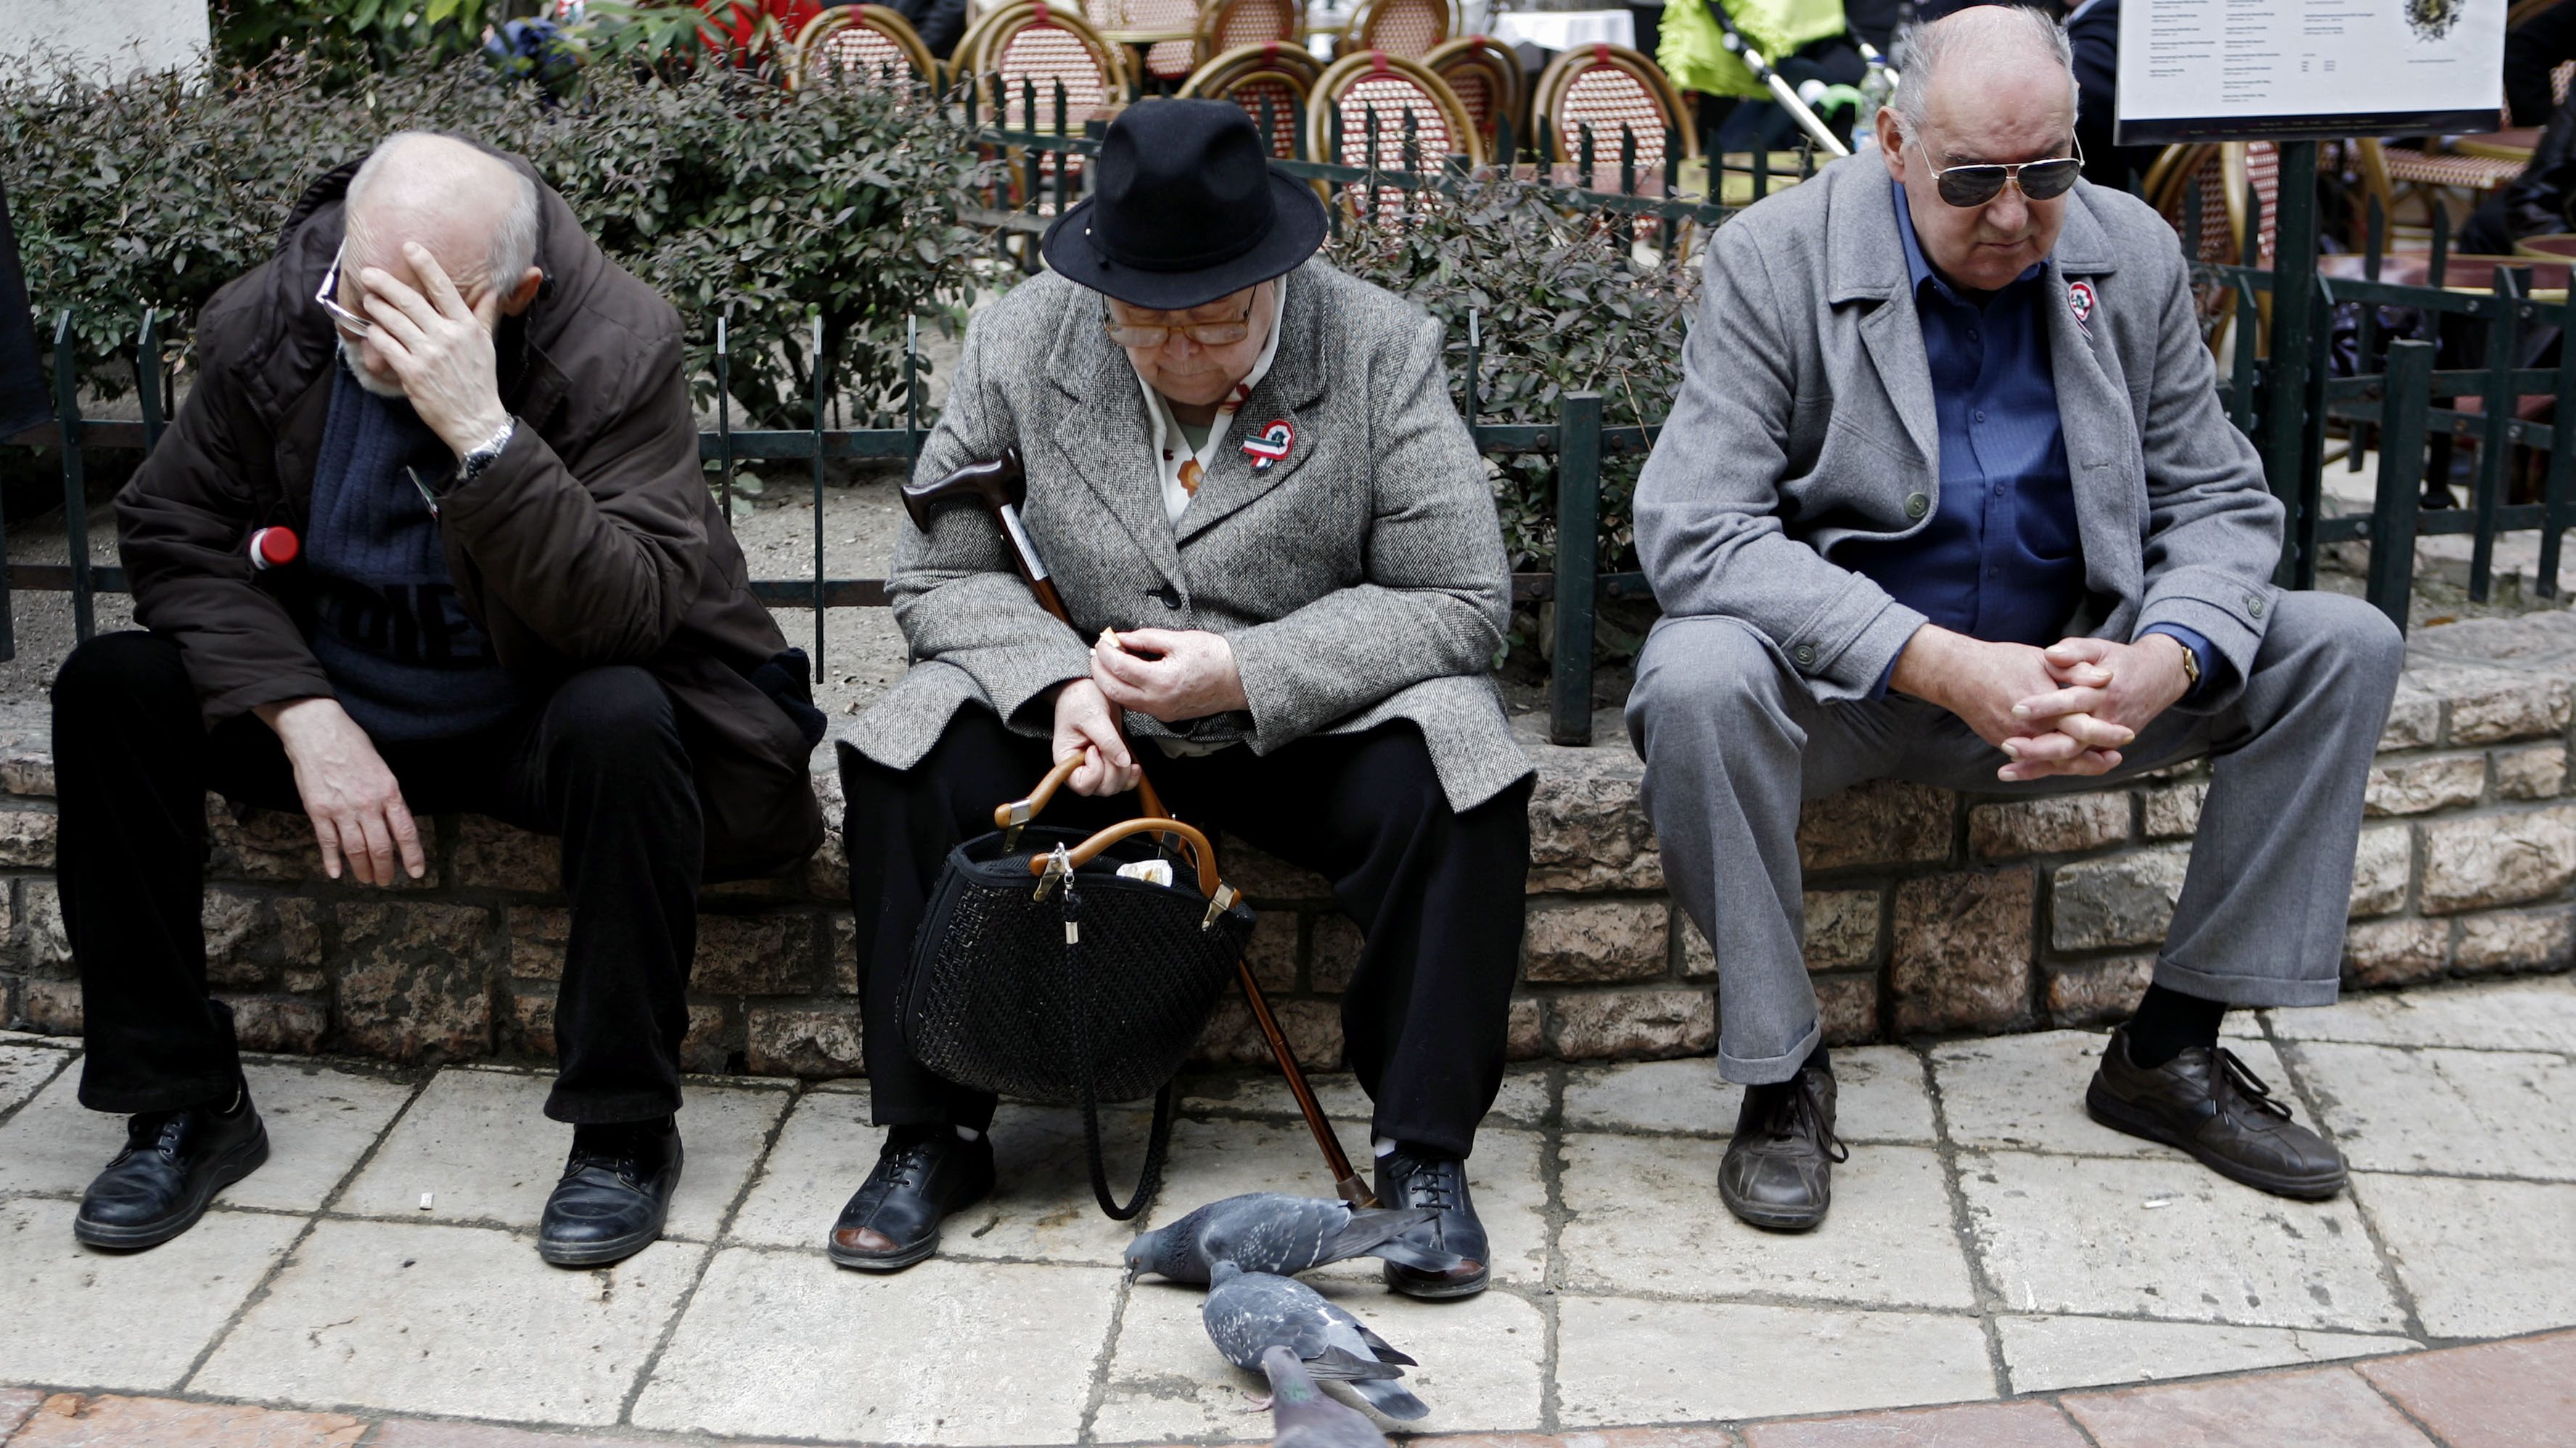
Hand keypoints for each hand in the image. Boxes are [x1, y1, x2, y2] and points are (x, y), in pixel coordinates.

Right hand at [255, 697, 425, 885]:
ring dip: (362, 869)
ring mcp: (341, 809)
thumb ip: (388, 797)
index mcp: (389, 792)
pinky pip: (327, 842)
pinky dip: (332, 860)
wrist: (318, 731)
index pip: (405, 831)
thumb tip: (395, 823)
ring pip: (355, 849)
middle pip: (380, 847)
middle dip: (385, 869)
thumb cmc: (353, 745)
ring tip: (367, 879)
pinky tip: (336, 873)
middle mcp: (367, 804)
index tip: (416, 873)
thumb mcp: (382, 769)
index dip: (412, 855)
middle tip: (387, 881)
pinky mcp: (318, 810)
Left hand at [358, 242, 510, 457]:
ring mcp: (428, 355)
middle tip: (368, 272)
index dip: (425, 265)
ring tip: (368, 300)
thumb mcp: (486, 345)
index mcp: (466, 327)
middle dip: (385, 284)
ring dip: (377, 308)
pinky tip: (372, 330)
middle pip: (410, 301)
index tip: (409, 248)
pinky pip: (386, 346)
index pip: (443, 289)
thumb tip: (491, 291)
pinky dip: (376, 335)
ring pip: (393, 321)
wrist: (474, 419)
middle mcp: (447, 336)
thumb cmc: (480, 381)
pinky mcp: (412, 373)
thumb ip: (484, 316)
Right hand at [1051, 679, 1140, 796]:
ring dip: (1124, 774)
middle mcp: (1078, 768)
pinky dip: (1131, 777)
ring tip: (1122, 751)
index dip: (1095, 770)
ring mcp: (1095, 767)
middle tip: (1112, 746)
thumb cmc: (1080, 698)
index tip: (1095, 747)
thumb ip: (1107, 739)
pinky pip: (1122, 782)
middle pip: (1100, 789)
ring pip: (1113, 787)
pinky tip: (1134, 764)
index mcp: (1065, 760)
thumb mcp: (1092, 715)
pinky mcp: (1109, 762)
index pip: (1082, 785)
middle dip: (1114, 771)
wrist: (1089, 688)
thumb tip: (1123, 762)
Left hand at [1091, 628, 1248, 723]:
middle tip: (1098, 651)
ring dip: (1109, 681)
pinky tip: (1125, 673)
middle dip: (1100, 669)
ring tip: (1108, 660)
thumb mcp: (1178, 639)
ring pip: (1122, 700)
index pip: (1119, 666)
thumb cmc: (1214, 656)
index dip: (1106, 651)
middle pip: (1112, 689)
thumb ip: (1145, 638)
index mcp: (1161, 680)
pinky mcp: (1165, 715)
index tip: (1103, 638)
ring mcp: (1161, 712)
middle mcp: (1158, 702)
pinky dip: (1124, 689)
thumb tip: (1121, 637)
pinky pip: (1136, 704)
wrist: (1238, 680)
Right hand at [1890, 625, 2125, 781]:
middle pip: (2071, 751)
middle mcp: (2029, 728)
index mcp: (2043, 705)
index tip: (2127, 732)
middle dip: (2096, 755)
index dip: (2106, 732)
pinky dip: (2053, 763)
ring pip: (2053, 760)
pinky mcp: (2004, 742)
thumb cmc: (2002, 661)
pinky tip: (2067, 761)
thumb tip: (2106, 678)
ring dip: (2077, 764)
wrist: (1959, 675)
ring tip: (2099, 762)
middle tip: (2117, 755)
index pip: (2082, 725)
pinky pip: (2033, 760)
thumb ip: (2075, 670)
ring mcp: (2015, 740)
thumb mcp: (2041, 659)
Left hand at [2004, 636, 2192, 773]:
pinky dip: (2049, 770)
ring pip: (2071, 760)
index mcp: (2104, 693)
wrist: (2158, 678)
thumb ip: (2074, 651)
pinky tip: (2021, 773)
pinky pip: (2075, 764)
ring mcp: (2107, 740)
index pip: (2072, 702)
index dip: (2045, 706)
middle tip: (2007, 744)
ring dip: (2039, 767)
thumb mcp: (2099, 649)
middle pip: (2071, 741)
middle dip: (2039, 747)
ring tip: (2006, 770)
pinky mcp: (2104, 749)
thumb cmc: (2120, 661)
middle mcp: (2107, 721)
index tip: (2016, 707)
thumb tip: (2050, 654)